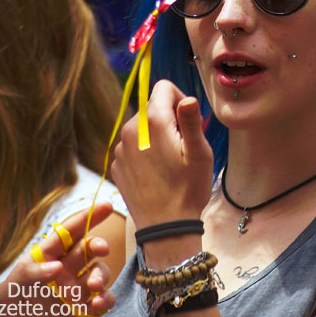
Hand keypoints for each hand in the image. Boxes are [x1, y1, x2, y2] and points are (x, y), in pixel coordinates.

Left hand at [0, 203, 115, 316]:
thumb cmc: (5, 311)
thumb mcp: (8, 289)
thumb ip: (31, 273)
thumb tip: (57, 267)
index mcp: (47, 258)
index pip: (68, 233)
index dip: (88, 217)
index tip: (106, 206)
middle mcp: (66, 271)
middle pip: (88, 249)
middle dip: (97, 244)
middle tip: (100, 248)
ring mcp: (77, 291)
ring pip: (100, 272)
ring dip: (101, 274)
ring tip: (93, 285)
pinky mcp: (86, 312)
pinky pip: (104, 300)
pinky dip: (106, 298)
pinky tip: (98, 303)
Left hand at [110, 80, 213, 228]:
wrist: (165, 228)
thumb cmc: (187, 190)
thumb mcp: (199, 154)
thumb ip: (191, 121)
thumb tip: (188, 98)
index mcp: (152, 122)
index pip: (163, 87)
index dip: (180, 99)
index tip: (188, 122)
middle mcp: (130, 130)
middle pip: (152, 107)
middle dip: (169, 119)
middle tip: (183, 147)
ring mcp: (120, 148)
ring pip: (141, 127)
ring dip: (156, 136)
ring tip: (170, 162)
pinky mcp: (116, 164)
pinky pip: (132, 146)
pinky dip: (144, 152)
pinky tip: (157, 173)